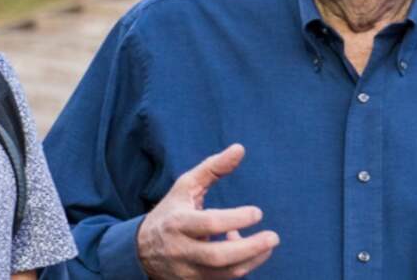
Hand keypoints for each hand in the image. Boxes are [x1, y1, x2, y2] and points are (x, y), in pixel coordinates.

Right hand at [136, 144, 279, 278]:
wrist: (142, 250)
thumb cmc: (171, 211)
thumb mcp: (186, 186)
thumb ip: (213, 168)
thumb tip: (240, 148)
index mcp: (177, 222)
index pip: (209, 223)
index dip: (236, 219)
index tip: (257, 212)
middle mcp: (181, 249)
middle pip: (218, 256)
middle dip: (250, 248)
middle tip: (273, 237)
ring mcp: (187, 271)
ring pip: (224, 273)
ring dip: (251, 259)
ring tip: (267, 244)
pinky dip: (241, 267)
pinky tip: (246, 250)